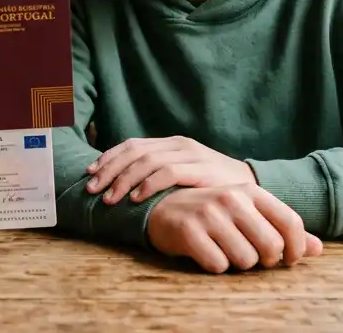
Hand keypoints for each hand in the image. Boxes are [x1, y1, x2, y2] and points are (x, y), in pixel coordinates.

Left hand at [86, 136, 254, 204]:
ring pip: (148, 162)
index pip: (132, 145)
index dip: (108, 158)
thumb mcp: (184, 174)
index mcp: (171, 143)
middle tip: (92, 188)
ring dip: (124, 180)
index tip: (90, 173)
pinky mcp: (202, 170)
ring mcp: (192, 156)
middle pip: (134, 152)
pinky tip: (136, 198)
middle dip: (109, 170)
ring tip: (109, 198)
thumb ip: (159, 173)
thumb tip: (122, 183)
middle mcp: (179, 145)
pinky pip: (169, 173)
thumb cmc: (212, 186)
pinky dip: (149, 185)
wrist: (253, 190)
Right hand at [147, 184, 323, 273]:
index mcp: (250, 190)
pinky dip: (214, 266)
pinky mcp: (189, 230)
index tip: (286, 260)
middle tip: (250, 256)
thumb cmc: (211, 214)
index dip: (295, 249)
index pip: (291, 223)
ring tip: (224, 251)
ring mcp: (209, 213)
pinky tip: (205, 253)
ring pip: (246, 260)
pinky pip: (218, 265)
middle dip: (264, 260)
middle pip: (271, 246)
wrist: (161, 208)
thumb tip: (318, 249)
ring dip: (237, 264)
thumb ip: (282, 229)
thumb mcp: (247, 214)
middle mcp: (232, 197)